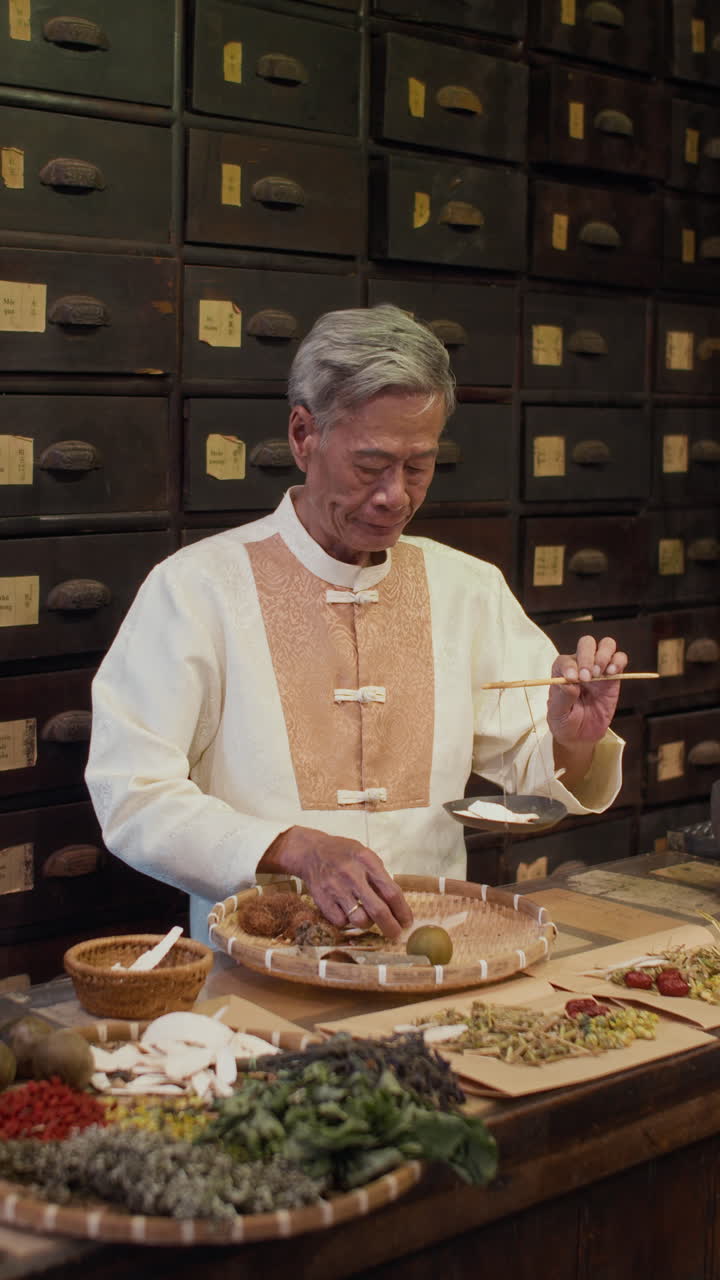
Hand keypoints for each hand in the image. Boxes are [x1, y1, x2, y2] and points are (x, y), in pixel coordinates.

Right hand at [256, 826, 412, 939]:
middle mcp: (352, 875)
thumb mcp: (365, 856)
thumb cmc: (343, 854)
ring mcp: (336, 888)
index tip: (407, 921)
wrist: (310, 851)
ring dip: (368, 924)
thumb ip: (379, 876)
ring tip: (368, 918)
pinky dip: (347, 922)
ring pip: (360, 920)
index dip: (402, 911)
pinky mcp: (322, 899)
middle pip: (378, 910)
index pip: (391, 892)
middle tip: (396, 935)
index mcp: (367, 861)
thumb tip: (396, 905)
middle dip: (391, 927)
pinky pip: (341, 922)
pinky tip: (348, 912)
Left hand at [547, 635, 627, 747]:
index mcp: (562, 671)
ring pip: (606, 645)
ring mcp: (598, 669)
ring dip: (603, 655)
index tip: (572, 680)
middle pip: (587, 644)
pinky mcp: (613, 677)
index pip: (565, 660)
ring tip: (600, 673)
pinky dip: (618, 661)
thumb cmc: (564, 721)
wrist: (580, 736)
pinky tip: (613, 672)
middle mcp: (580, 665)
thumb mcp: (557, 713)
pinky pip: (620, 659)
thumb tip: (570, 683)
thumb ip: (562, 697)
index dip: (569, 666)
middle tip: (587, 677)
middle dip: (587, 656)